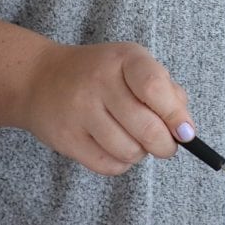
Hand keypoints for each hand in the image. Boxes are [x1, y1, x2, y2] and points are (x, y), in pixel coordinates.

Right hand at [21, 41, 194, 174]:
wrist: (39, 78)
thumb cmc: (101, 76)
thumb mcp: (135, 67)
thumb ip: (167, 93)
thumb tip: (186, 131)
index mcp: (125, 58)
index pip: (155, 89)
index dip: (176, 117)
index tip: (186, 134)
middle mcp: (100, 81)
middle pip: (147, 129)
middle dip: (165, 146)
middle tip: (164, 146)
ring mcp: (80, 110)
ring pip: (130, 152)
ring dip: (140, 154)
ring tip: (132, 140)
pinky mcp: (66, 138)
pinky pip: (108, 165)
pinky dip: (120, 164)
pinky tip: (114, 147)